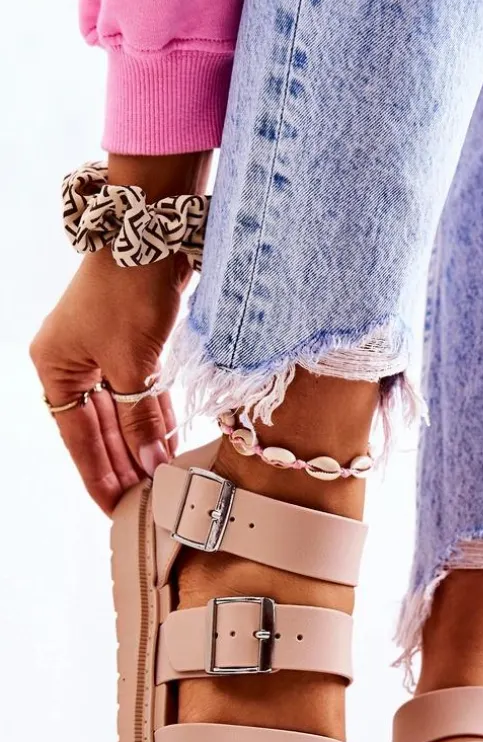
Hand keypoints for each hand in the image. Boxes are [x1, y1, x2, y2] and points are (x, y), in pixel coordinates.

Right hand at [30, 152, 209, 514]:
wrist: (152, 233)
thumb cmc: (128, 292)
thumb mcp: (132, 366)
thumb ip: (139, 420)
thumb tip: (149, 466)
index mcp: (55, 368)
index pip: (77, 438)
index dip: (98, 475)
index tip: (116, 508)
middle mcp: (73, 361)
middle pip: (99, 428)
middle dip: (124, 465)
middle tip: (146, 504)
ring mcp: (102, 351)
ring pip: (122, 411)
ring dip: (142, 444)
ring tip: (161, 481)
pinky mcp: (132, 341)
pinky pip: (140, 391)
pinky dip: (153, 416)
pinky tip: (168, 443)